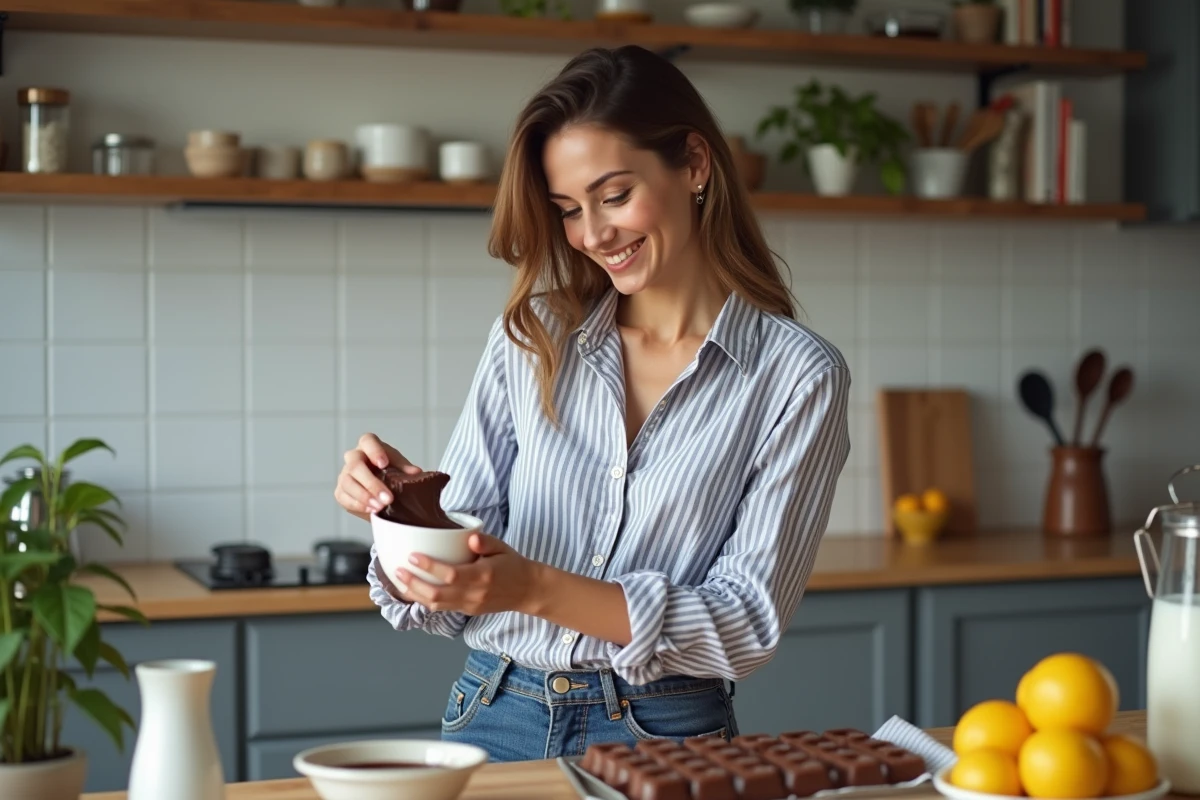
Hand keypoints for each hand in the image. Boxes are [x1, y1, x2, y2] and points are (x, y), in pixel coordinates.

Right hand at [334, 432, 420, 520]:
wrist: (385, 494)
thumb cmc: (392, 474)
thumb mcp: (401, 468)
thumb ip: (406, 468)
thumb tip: (416, 472)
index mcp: (369, 446)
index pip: (367, 441)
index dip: (374, 451)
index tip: (383, 464)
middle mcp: (354, 458)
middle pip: (355, 466)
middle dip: (372, 483)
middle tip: (388, 498)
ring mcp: (345, 474)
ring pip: (348, 482)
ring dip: (365, 496)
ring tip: (380, 507)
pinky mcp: (341, 492)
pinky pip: (343, 497)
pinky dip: (358, 505)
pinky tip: (371, 510)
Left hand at [395, 532, 539, 616]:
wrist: (528, 591)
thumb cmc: (514, 565)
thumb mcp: (503, 548)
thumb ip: (486, 542)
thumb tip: (470, 537)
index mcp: (483, 576)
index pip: (450, 574)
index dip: (429, 567)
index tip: (412, 557)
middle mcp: (474, 594)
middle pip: (436, 595)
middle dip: (413, 584)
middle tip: (398, 570)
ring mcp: (469, 605)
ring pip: (436, 605)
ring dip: (415, 594)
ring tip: (400, 582)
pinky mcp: (467, 611)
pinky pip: (442, 608)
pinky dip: (425, 601)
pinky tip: (414, 591)